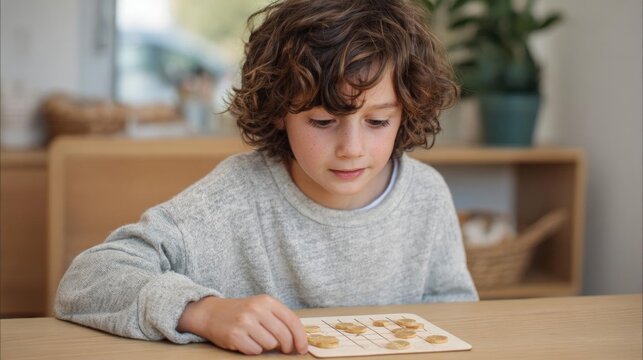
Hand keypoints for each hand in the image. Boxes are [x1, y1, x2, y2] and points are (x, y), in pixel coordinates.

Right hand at [177, 294, 307, 354]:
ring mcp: (244, 322)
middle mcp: (256, 310)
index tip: (303, 348)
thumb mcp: (261, 307)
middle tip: (285, 350)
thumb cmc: (242, 312)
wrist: (211, 313)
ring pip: (270, 345)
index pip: (292, 320)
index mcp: (266, 301)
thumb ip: (279, 319)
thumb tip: (299, 340)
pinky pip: (255, 351)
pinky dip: (254, 350)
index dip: (301, 337)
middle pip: (283, 335)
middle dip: (287, 347)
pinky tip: (247, 342)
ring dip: (267, 346)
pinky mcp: (234, 336)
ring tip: (258, 339)